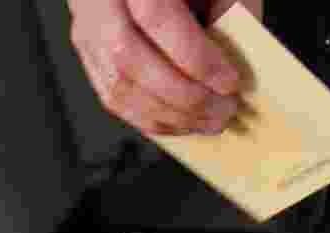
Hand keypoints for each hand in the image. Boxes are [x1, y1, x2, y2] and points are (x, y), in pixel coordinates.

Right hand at [67, 0, 262, 136]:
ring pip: (118, 85)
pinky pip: (113, 96)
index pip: (155, 17)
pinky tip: (185, 122)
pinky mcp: (87, 50)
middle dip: (185, 96)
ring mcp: (86, 26)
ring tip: (212, 121)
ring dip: (171, 116)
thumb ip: (227, 14)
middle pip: (129, 58)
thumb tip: (243, 67)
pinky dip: (153, 119)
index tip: (230, 83)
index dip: (196, 59)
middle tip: (226, 110)